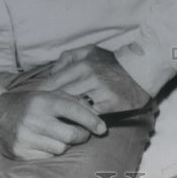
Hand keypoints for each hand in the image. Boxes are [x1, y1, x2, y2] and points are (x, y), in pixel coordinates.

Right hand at [0, 90, 106, 159]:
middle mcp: (34, 119)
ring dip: (65, 143)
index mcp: (43, 101)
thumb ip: (72, 102)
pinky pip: (48, 156)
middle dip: (82, 135)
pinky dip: (51, 150)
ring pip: (61, 148)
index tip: (102, 129)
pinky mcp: (20, 152)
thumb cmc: (29, 104)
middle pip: (71, 135)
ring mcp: (26, 137)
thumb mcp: (49, 94)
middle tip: (82, 133)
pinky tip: (46, 142)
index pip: (74, 111)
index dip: (92, 121)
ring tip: (58, 135)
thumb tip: (95, 115)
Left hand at [36, 45, 150, 113]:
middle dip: (49, 107)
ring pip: (73, 107)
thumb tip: (51, 71)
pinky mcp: (110, 104)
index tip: (35, 101)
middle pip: (61, 96)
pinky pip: (89, 116)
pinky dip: (80, 121)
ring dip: (63, 116)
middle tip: (39, 116)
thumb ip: (68, 57)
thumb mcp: (90, 51)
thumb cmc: (111, 63)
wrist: (141, 72)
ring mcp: (101, 91)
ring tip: (53, 122)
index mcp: (83, 64)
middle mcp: (90, 77)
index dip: (42, 94)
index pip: (54, 82)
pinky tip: (73, 125)